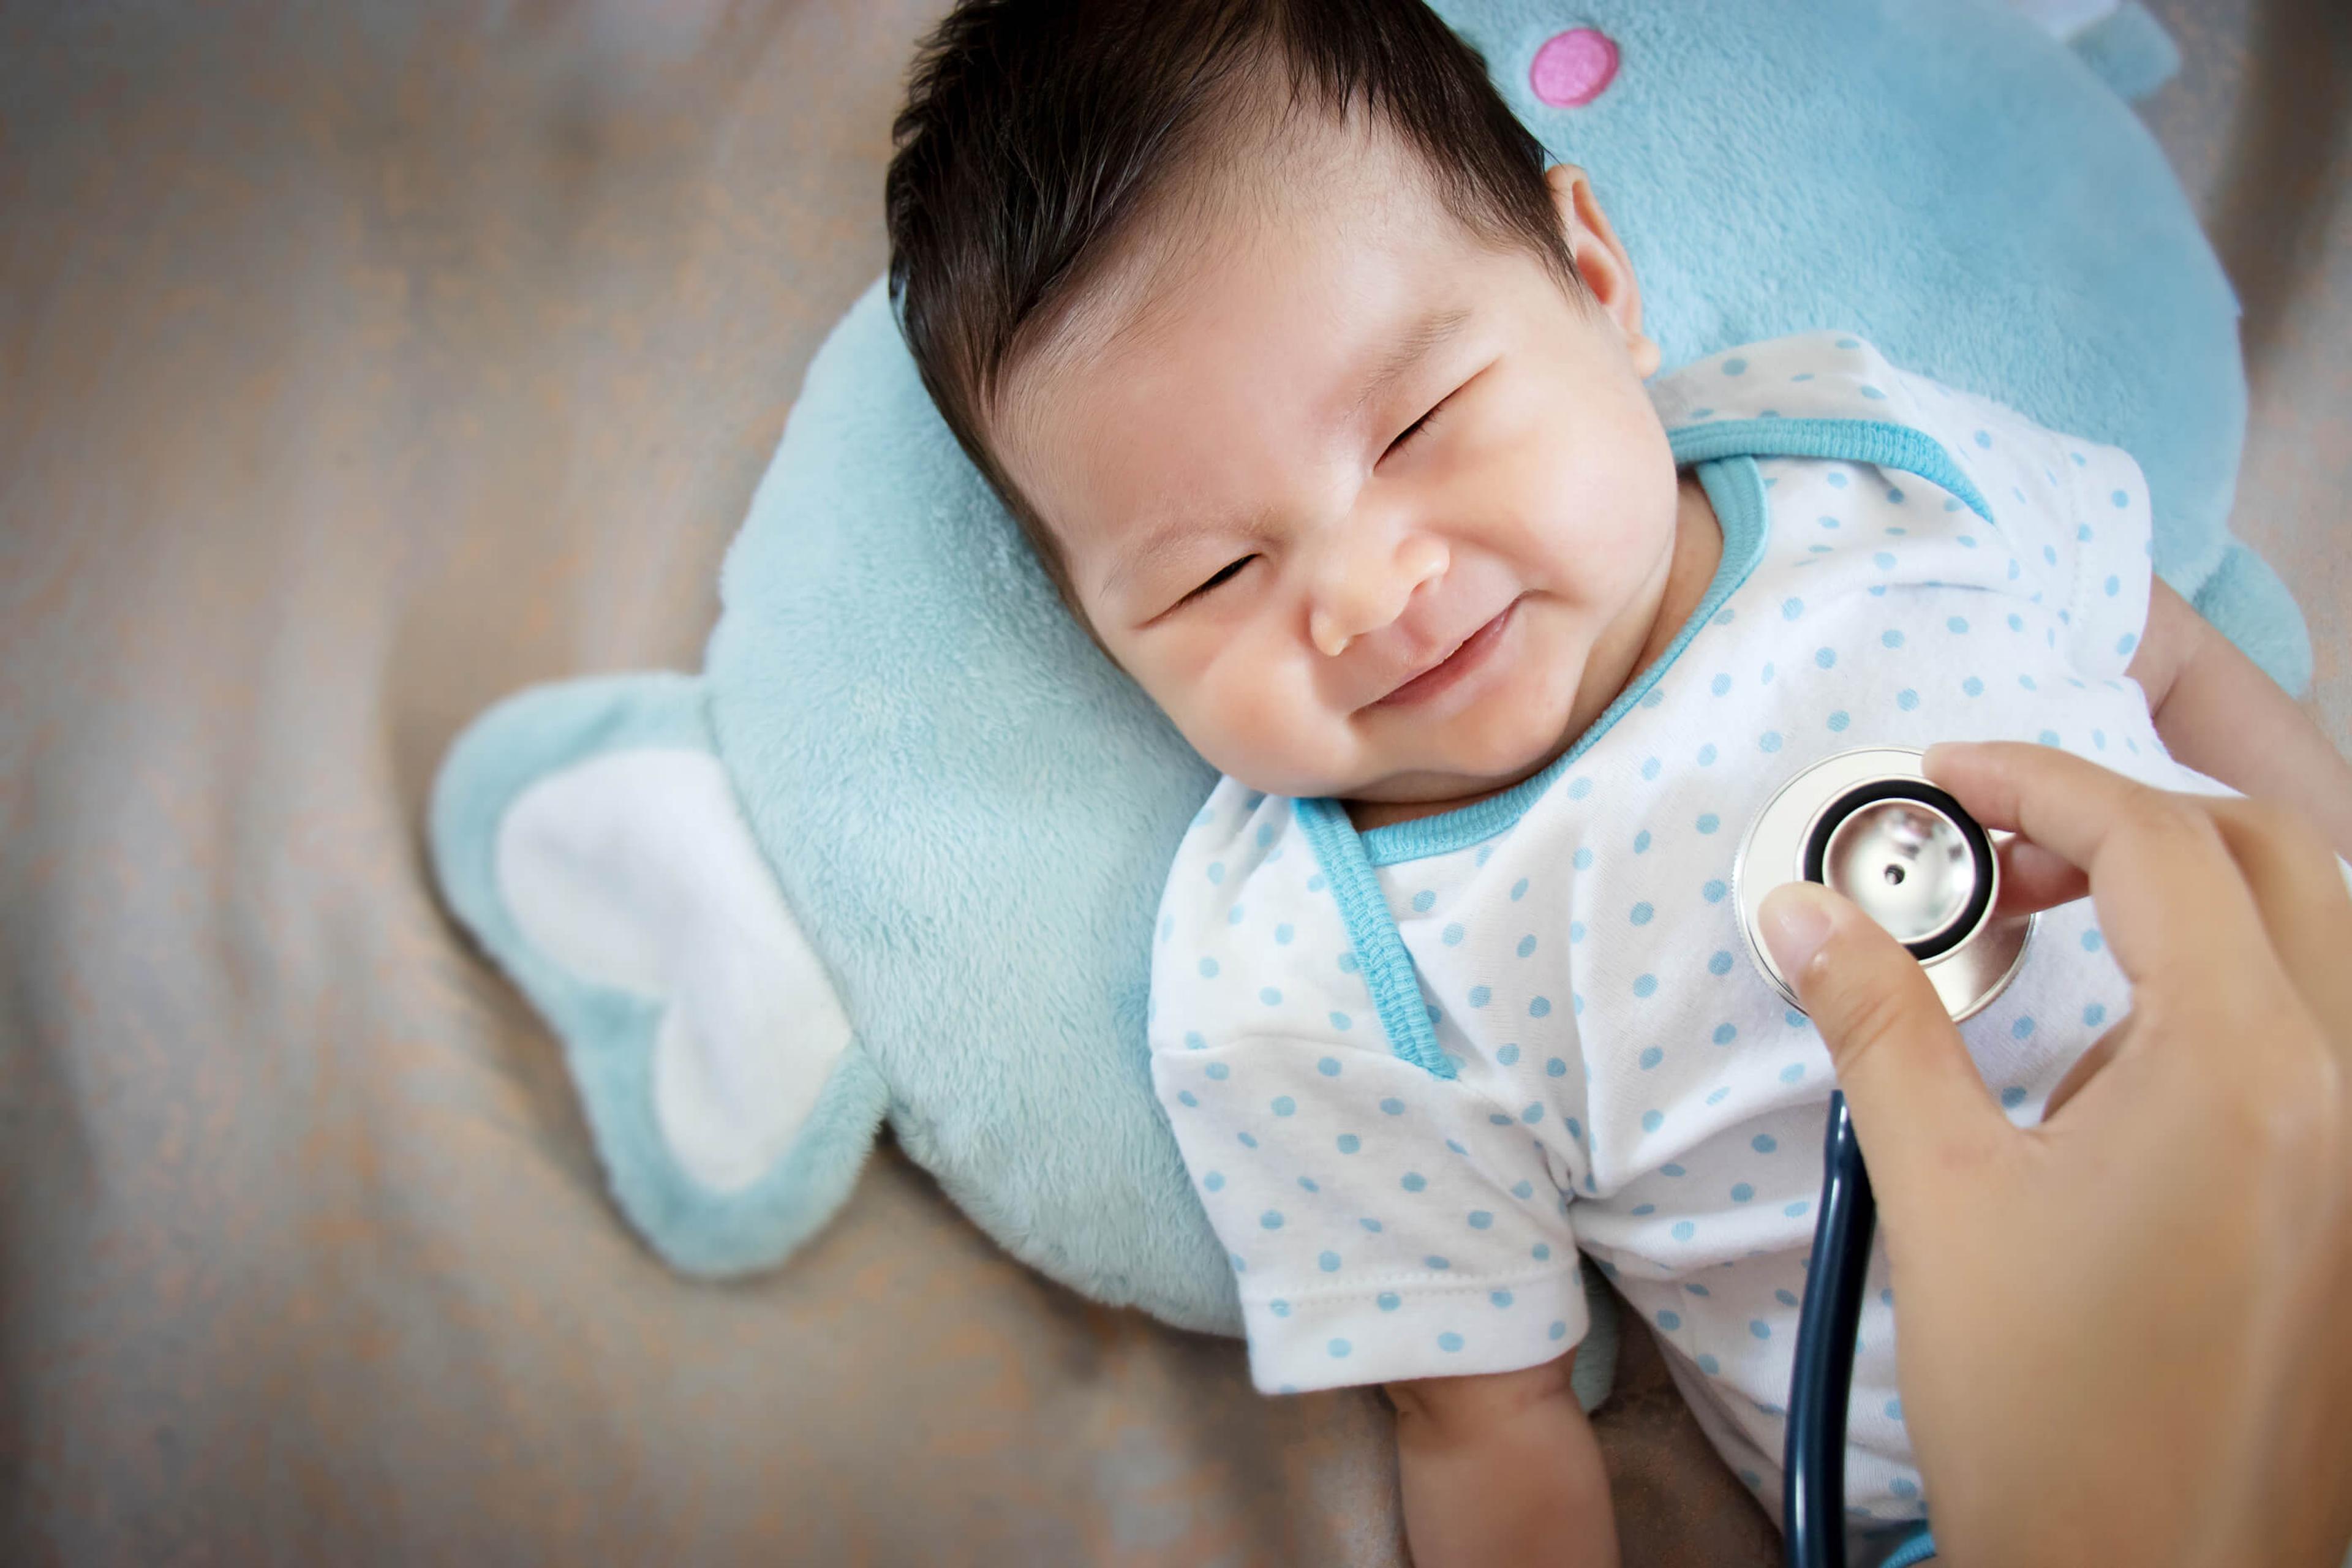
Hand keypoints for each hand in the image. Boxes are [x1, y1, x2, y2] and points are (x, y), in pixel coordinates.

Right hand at [1757, 741, 2351, 1567]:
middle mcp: (2349, 1097)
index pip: (2160, 845)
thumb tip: (1804, 914)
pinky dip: (2228, 994)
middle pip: (2270, 854)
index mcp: (2253, 1077)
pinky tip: (2113, 1075)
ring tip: (2049, 944)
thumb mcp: (1939, 1198)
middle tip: (1996, 850)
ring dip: (2188, 898)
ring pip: (2318, 935)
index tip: (1950, 775)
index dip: (2040, 783)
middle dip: (2124, 820)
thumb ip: (1877, 1025)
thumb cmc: (2056, 1424)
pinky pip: (2323, 1034)